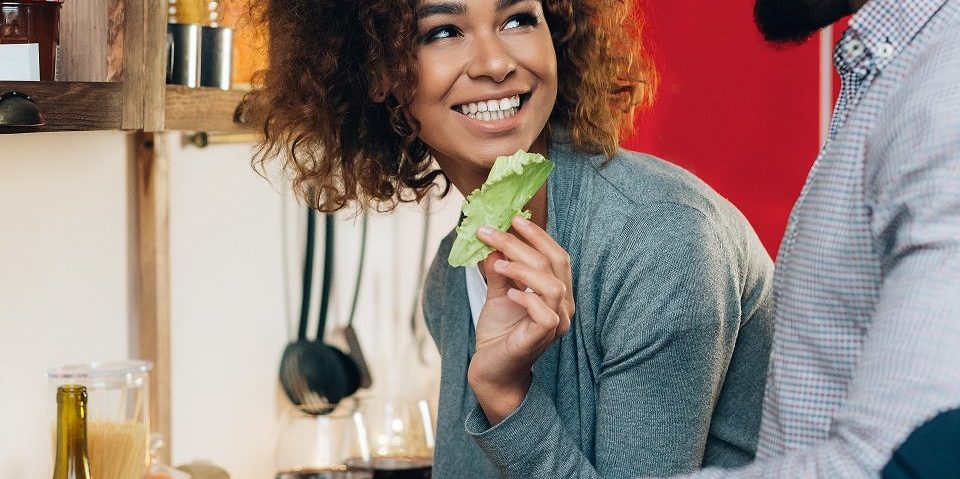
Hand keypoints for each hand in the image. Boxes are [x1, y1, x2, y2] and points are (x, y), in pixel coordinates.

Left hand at [467, 215, 574, 423]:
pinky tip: (508, 293)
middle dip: (524, 242)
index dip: (538, 235)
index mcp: (556, 293)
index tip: (513, 219)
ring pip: (553, 286)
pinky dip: (526, 298)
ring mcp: (555, 324)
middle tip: (494, 232)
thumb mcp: (498, 293)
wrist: (491, 371)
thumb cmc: (499, 335)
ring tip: (498, 262)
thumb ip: (500, 269)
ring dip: (523, 267)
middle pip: (554, 264)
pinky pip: (545, 314)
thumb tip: (493, 241)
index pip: (557, 256)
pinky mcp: (541, 339)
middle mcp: (562, 307)